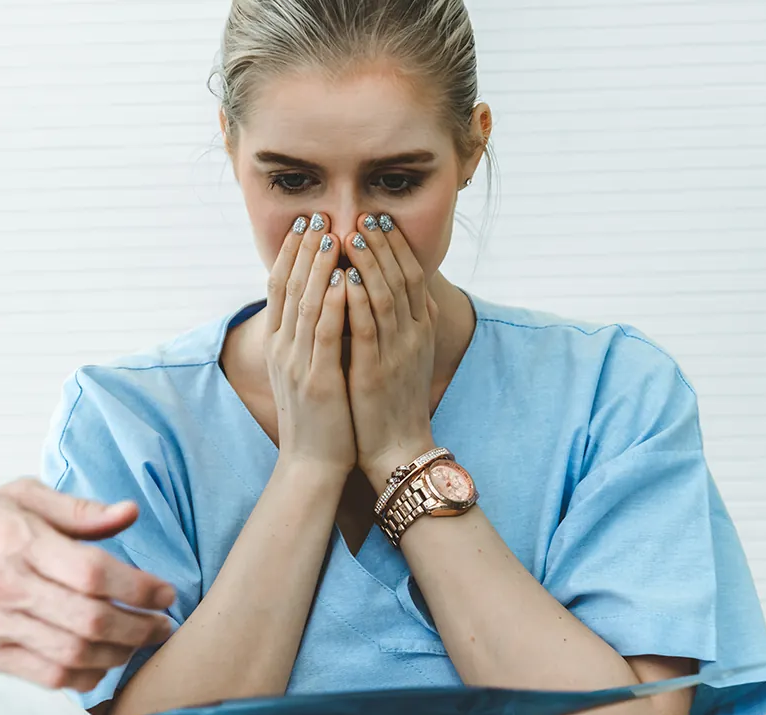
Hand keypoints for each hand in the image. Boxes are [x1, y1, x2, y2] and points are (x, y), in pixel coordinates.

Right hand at [0, 479, 175, 689]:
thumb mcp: (20, 497)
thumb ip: (79, 510)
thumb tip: (129, 513)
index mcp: (22, 541)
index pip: (95, 572)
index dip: (140, 587)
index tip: (165, 593)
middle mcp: (10, 586)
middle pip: (91, 619)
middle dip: (139, 628)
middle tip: (162, 626)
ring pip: (73, 654)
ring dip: (118, 655)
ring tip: (137, 645)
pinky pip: (47, 676)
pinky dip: (83, 676)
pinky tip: (101, 665)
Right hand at [263, 213, 355, 476]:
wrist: (312, 465)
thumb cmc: (320, 419)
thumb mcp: (309, 371)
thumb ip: (312, 338)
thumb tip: (326, 302)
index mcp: (281, 346)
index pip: (280, 288)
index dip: (291, 253)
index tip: (305, 223)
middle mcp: (284, 350)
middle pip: (289, 288)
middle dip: (304, 249)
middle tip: (317, 215)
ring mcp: (298, 365)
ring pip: (305, 304)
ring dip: (317, 267)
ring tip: (330, 235)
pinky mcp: (318, 381)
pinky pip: (323, 336)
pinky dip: (330, 305)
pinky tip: (339, 280)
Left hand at [342, 213, 439, 483]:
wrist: (398, 449)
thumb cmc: (392, 401)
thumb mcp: (403, 355)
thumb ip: (397, 321)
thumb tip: (382, 286)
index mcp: (421, 329)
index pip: (411, 275)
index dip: (395, 246)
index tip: (377, 219)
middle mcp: (413, 336)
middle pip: (400, 278)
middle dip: (381, 245)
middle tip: (363, 215)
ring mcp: (396, 353)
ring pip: (384, 296)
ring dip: (368, 263)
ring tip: (351, 235)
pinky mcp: (375, 372)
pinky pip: (366, 329)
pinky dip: (356, 300)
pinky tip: (344, 278)